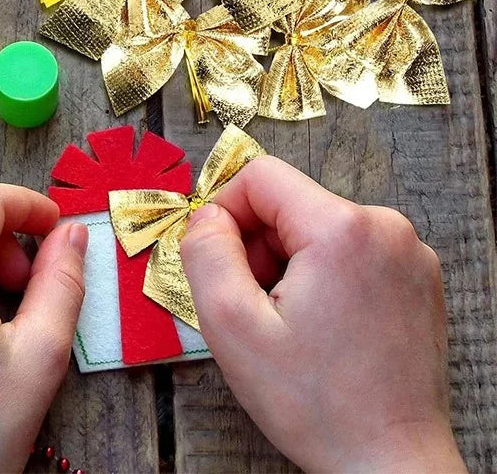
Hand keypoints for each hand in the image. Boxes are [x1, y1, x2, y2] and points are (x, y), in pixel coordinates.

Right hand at [180, 156, 464, 473]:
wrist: (391, 464)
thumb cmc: (316, 404)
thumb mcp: (232, 326)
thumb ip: (205, 252)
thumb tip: (206, 216)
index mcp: (342, 229)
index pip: (262, 176)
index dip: (225, 210)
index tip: (217, 257)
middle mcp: (385, 227)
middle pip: (291, 202)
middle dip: (258, 244)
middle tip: (252, 302)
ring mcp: (408, 251)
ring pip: (318, 226)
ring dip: (288, 261)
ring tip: (287, 320)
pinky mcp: (417, 275)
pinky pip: (350, 249)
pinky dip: (323, 274)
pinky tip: (320, 323)